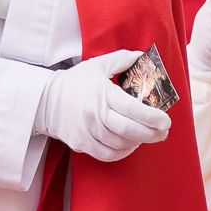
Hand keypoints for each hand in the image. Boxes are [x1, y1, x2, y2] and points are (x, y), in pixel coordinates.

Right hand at [37, 50, 174, 162]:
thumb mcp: (97, 65)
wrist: (44, 100)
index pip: (134, 109)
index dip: (154, 118)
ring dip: (138, 142)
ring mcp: (87, 131)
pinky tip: (129, 145)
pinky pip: (107, 155)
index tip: (166, 120)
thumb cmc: (74, 82)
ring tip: (147, 136)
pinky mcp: (80, 143)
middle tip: (163, 132)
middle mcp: (95, 114)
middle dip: (152, 134)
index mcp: (103, 93)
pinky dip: (122, 153)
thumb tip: (142, 56)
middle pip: (130, 130)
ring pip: (120, 144)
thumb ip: (121, 59)